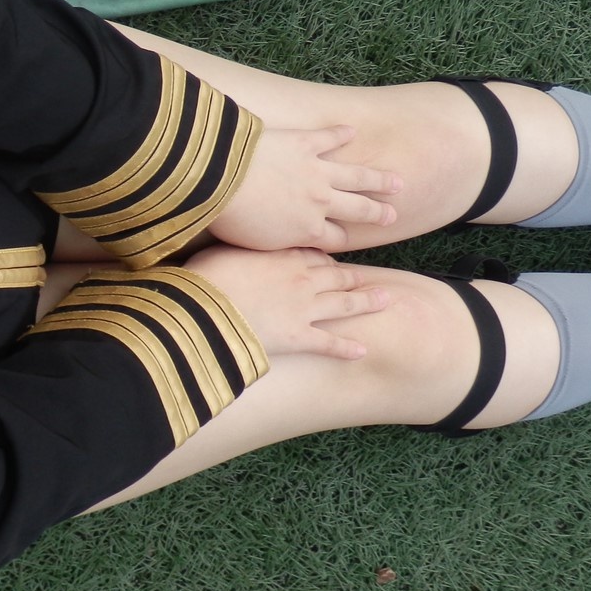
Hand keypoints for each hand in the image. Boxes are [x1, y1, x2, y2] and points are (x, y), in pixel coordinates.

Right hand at [183, 245, 388, 358]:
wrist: (206, 306)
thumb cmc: (206, 275)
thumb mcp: (221, 249)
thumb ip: (236, 247)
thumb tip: (232, 239)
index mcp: (283, 256)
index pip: (313, 255)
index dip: (325, 259)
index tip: (332, 261)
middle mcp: (302, 279)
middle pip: (336, 276)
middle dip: (353, 277)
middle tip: (367, 278)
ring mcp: (304, 309)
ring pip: (344, 304)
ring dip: (366, 302)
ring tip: (385, 300)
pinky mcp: (300, 337)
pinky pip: (329, 343)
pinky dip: (346, 348)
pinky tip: (362, 351)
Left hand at [210, 125, 400, 251]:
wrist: (217, 180)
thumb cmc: (226, 218)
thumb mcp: (252, 247)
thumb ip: (274, 247)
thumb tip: (279, 253)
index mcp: (306, 231)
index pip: (336, 240)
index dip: (346, 239)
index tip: (353, 237)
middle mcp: (320, 202)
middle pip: (358, 210)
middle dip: (377, 213)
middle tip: (392, 215)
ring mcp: (315, 170)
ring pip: (357, 176)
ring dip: (378, 178)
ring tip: (397, 181)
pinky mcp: (303, 142)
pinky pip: (329, 137)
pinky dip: (341, 133)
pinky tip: (352, 130)